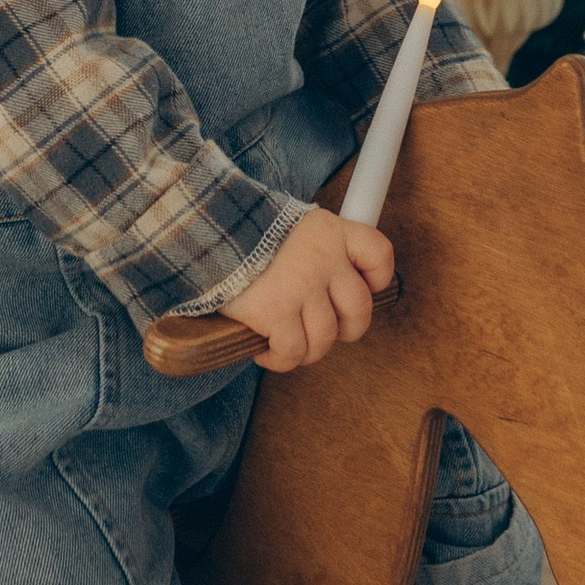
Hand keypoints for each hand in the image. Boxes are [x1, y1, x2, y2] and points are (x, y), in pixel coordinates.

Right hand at [229, 207, 395, 372]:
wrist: (206, 230)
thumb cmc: (243, 232)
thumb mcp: (288, 225)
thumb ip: (314, 249)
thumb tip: (326, 291)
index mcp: (332, 233)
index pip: (378, 253)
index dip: (377, 279)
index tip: (362, 288)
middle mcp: (324, 260)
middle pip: (359, 309)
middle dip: (346, 329)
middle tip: (322, 329)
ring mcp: (302, 288)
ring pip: (325, 339)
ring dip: (307, 350)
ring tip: (287, 342)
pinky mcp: (276, 312)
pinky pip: (292, 352)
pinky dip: (280, 360)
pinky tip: (265, 351)